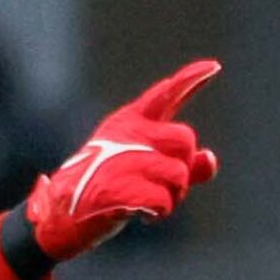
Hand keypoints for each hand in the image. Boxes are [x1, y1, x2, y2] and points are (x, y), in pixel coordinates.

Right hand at [24, 61, 222, 260]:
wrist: (64, 212)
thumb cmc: (109, 186)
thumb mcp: (147, 170)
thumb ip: (183, 163)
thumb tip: (210, 157)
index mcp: (130, 123)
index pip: (164, 96)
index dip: (191, 80)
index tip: (215, 65)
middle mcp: (126, 134)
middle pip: (185, 138)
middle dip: (185, 165)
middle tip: (164, 184)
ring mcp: (119, 158)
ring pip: (178, 174)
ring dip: (173, 196)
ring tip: (148, 200)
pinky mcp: (115, 187)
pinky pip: (163, 201)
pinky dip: (159, 212)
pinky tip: (143, 214)